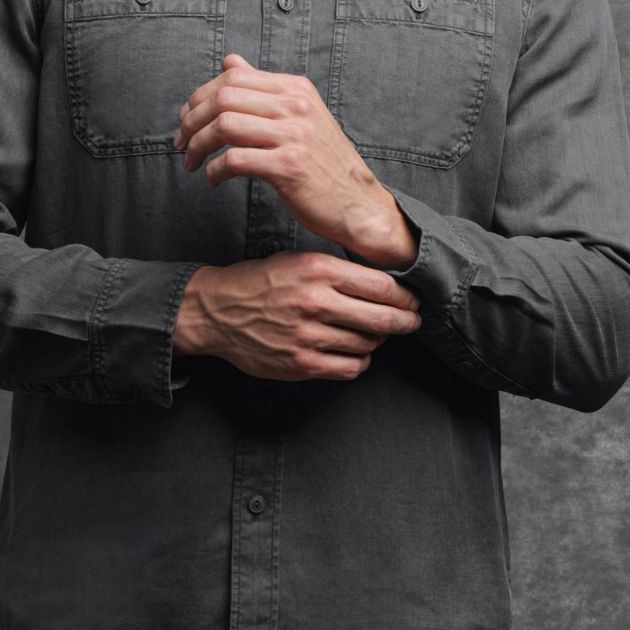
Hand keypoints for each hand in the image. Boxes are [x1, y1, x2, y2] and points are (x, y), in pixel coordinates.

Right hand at [173, 251, 422, 381]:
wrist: (217, 311)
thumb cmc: (260, 282)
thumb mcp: (299, 260)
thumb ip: (338, 271)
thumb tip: (384, 285)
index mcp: (319, 270)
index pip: (383, 287)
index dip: (406, 297)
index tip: (412, 302)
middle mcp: (317, 302)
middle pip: (383, 318)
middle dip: (406, 322)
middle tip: (411, 322)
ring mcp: (309, 336)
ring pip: (368, 344)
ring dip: (377, 341)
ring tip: (372, 335)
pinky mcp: (301, 364)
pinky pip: (350, 369)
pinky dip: (359, 362)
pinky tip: (353, 354)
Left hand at [174, 53, 416, 264]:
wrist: (358, 203)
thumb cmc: (323, 163)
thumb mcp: (300, 116)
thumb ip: (265, 88)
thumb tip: (230, 61)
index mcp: (296, 89)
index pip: (232, 78)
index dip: (199, 97)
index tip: (186, 120)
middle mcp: (296, 107)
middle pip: (223, 98)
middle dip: (191, 121)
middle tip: (181, 142)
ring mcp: (294, 136)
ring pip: (224, 126)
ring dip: (197, 146)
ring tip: (191, 162)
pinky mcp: (289, 167)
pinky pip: (234, 160)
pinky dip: (214, 171)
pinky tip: (212, 180)